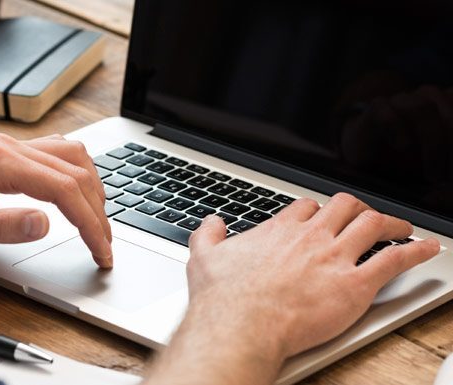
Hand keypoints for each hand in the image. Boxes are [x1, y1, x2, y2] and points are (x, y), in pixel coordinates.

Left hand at [0, 133, 112, 266]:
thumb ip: (2, 227)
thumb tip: (46, 223)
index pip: (63, 188)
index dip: (89, 222)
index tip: (101, 250)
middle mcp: (6, 146)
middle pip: (74, 169)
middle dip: (97, 209)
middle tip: (105, 244)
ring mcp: (7, 147)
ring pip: (69, 155)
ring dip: (91, 187)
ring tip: (99, 221)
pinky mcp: (5, 154)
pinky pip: (54, 154)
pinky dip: (75, 174)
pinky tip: (78, 194)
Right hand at [144, 193, 439, 384]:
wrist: (241, 325)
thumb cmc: (224, 298)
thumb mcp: (204, 258)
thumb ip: (208, 235)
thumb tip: (211, 222)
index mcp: (280, 230)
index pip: (308, 207)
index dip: (318, 211)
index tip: (322, 217)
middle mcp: (312, 237)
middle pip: (345, 206)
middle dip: (358, 208)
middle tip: (365, 217)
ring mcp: (335, 257)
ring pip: (373, 224)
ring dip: (392, 222)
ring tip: (401, 227)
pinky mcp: (355, 284)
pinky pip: (395, 258)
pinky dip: (416, 250)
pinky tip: (427, 247)